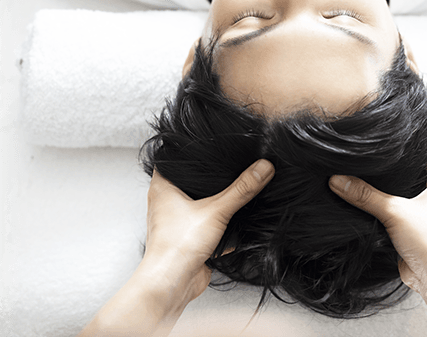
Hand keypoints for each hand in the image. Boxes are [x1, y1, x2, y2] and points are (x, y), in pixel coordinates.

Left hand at [78, 159, 274, 336]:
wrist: (172, 285)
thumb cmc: (176, 246)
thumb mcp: (216, 210)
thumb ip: (241, 189)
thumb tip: (263, 167)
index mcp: (163, 187)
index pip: (174, 158)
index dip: (190, 149)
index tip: (209, 141)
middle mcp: (167, 202)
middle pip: (192, 181)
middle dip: (212, 177)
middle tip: (230, 163)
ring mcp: (178, 221)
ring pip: (201, 204)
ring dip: (218, 201)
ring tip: (238, 189)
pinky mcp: (190, 238)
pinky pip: (209, 225)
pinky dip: (223, 224)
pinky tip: (240, 221)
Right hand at [329, 140, 426, 293]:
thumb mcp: (395, 212)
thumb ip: (365, 195)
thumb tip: (337, 179)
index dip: (413, 137)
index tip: (391, 130)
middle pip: (415, 169)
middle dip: (395, 162)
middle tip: (371, 150)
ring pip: (405, 191)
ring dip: (388, 186)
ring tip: (364, 171)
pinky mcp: (416, 230)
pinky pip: (398, 211)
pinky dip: (385, 206)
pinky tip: (366, 202)